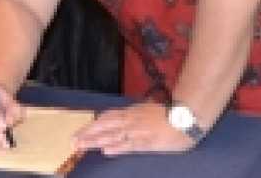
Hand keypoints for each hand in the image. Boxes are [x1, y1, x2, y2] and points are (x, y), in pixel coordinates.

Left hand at [74, 102, 196, 155]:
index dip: (92, 125)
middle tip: (73, 141)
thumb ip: (135, 114)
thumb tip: (124, 118)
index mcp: (131, 112)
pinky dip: (117, 147)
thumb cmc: (170, 114)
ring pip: (112, 135)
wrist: (187, 116)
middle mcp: (131, 120)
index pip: (106, 118)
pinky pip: (129, 145)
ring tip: (81, 147)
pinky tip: (106, 150)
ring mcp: (138, 131)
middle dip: (87, 134)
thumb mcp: (148, 110)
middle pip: (104, 126)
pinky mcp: (148, 142)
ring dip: (95, 141)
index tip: (80, 132)